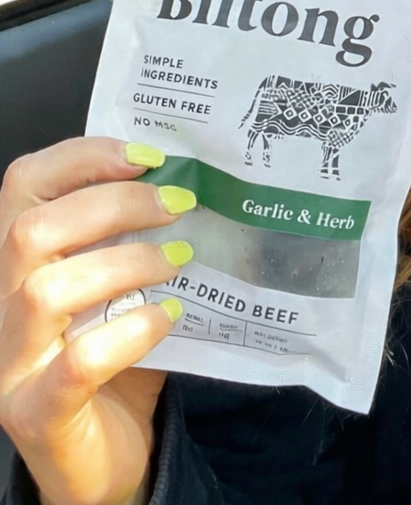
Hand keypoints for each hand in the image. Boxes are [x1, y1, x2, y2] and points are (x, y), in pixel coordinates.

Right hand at [0, 138, 195, 504]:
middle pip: (32, 231)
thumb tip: (189, 180)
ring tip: (178, 261)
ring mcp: (11, 364)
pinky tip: (168, 317)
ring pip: (45, 291)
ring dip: (126, 263)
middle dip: (114, 204)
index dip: (81, 158)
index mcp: (19, 264)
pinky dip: (131, 331)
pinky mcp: (37, 414)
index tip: (148, 156)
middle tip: (179, 205)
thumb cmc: (119, 358)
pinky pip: (77, 363)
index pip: (21, 186)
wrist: (110, 457)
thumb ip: (136, 237)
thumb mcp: (124, 285)